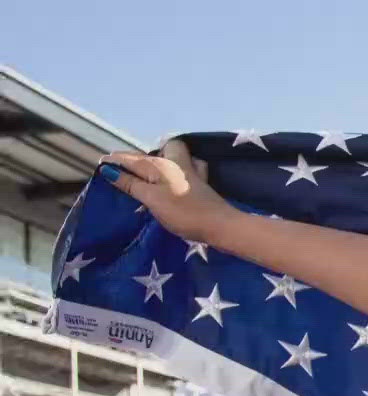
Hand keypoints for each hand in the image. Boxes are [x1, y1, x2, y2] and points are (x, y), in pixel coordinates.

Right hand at [100, 140, 236, 243]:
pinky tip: (176, 178)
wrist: (220, 225)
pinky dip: (180, 168)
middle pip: (154, 153)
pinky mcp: (202, 183)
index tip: (102, 164)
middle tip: (127, 170)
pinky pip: (186, 167)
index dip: (116, 161)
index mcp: (160, 165)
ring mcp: (192, 172)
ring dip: (162, 159)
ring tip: (150, 174)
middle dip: (139, 157)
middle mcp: (176, 162)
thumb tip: (109, 170)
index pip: (132, 159)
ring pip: (173, 156)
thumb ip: (131, 184)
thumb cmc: (183, 212)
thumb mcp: (151, 198)